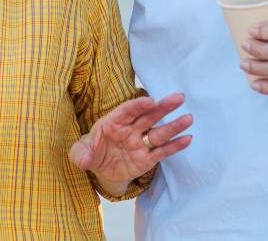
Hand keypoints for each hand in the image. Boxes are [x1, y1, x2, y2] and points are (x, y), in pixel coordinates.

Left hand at [69, 92, 192, 191]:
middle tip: (178, 97)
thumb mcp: (80, 153)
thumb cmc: (91, 152)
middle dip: (163, 107)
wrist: (101, 169)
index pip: (127, 110)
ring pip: (159, 133)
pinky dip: (174, 146)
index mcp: (113, 122)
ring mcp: (140, 143)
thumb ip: (81, 154)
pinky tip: (187, 139)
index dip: (138, 105)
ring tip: (188, 118)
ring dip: (173, 126)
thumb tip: (84, 159)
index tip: (150, 100)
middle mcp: (130, 129)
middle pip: (148, 116)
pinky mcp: (147, 159)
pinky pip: (162, 151)